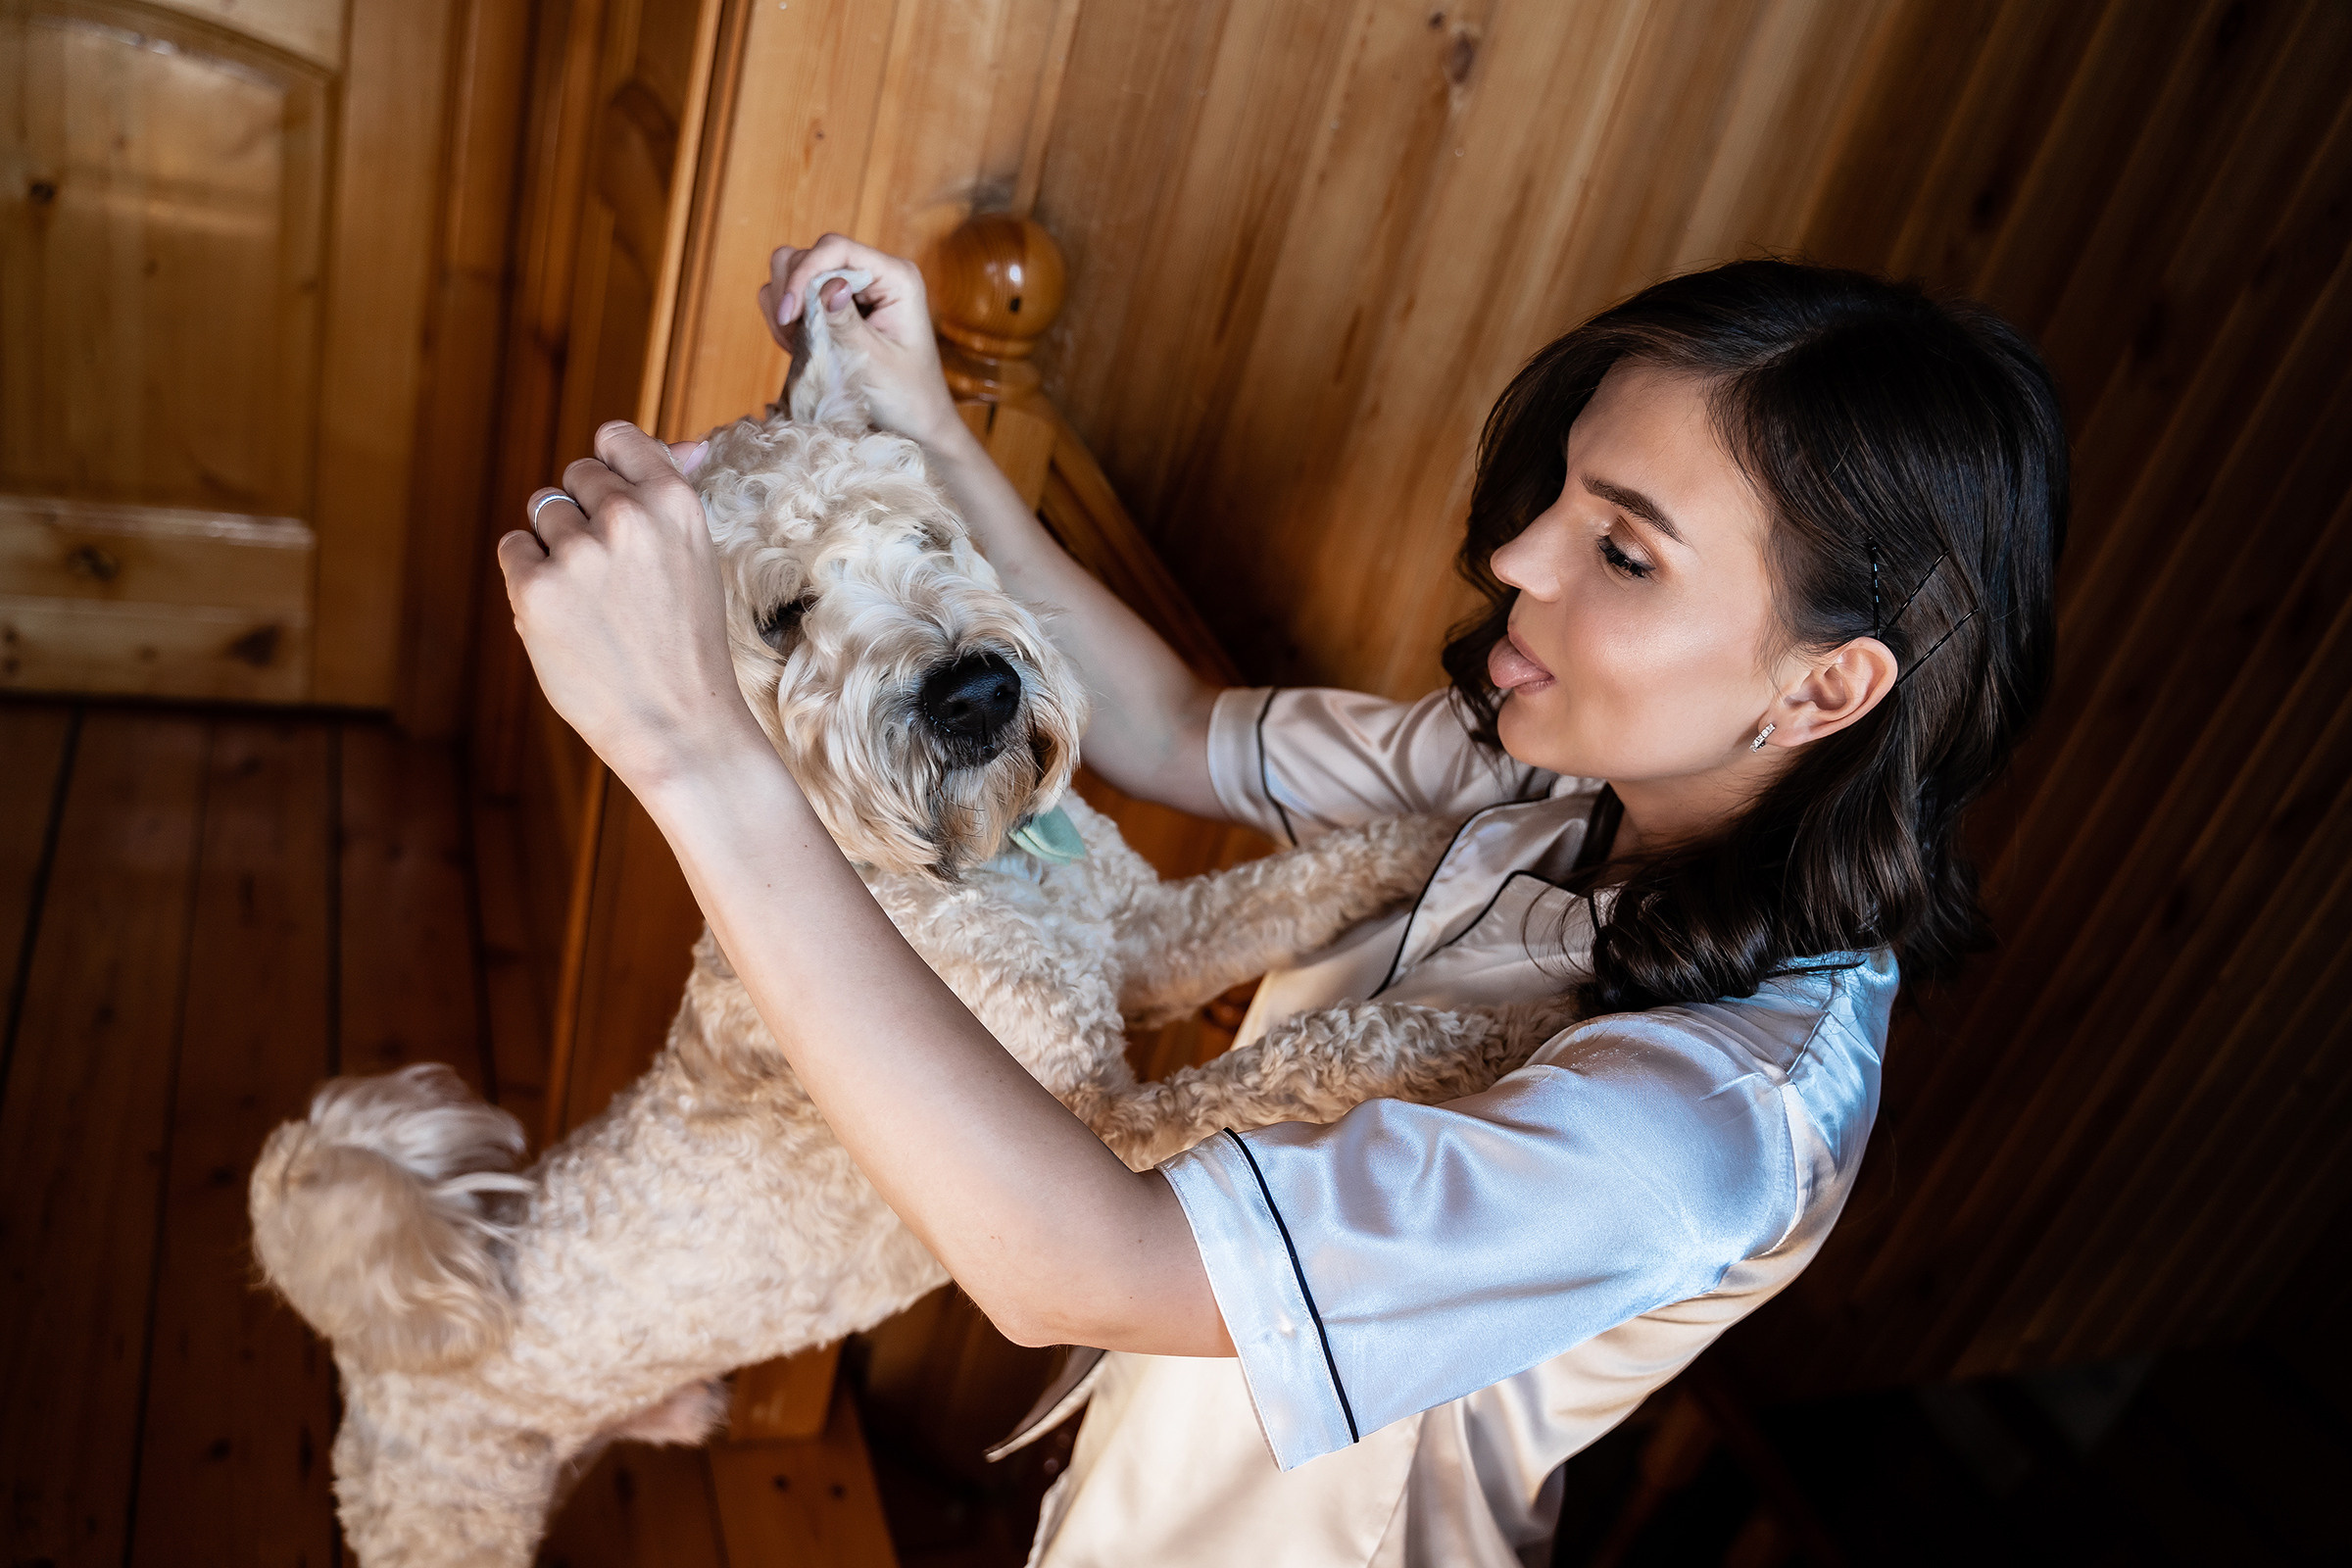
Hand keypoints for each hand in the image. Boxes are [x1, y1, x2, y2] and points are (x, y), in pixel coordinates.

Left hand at [496, 422, 767, 792]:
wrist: (677, 724)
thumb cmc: (687, 640)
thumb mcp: (696, 555)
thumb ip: (675, 492)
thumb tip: (688, 441)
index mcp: (673, 501)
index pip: (616, 438)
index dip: (612, 470)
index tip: (619, 507)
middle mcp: (626, 516)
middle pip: (575, 475)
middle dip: (585, 513)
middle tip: (616, 575)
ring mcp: (577, 551)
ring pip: (542, 509)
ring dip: (557, 545)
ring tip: (594, 598)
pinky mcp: (534, 587)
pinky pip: (514, 548)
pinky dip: (531, 575)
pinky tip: (566, 612)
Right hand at [759, 235, 964, 448]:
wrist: (915, 426)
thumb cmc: (906, 397)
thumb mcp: (874, 363)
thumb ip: (845, 323)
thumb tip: (826, 285)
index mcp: (895, 277)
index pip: (835, 248)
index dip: (803, 275)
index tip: (789, 315)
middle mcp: (873, 274)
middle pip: (808, 255)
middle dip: (792, 294)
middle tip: (795, 338)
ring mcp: (851, 289)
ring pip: (792, 271)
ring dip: (786, 309)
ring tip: (800, 346)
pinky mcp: (834, 307)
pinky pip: (791, 297)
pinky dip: (785, 320)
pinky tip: (800, 348)